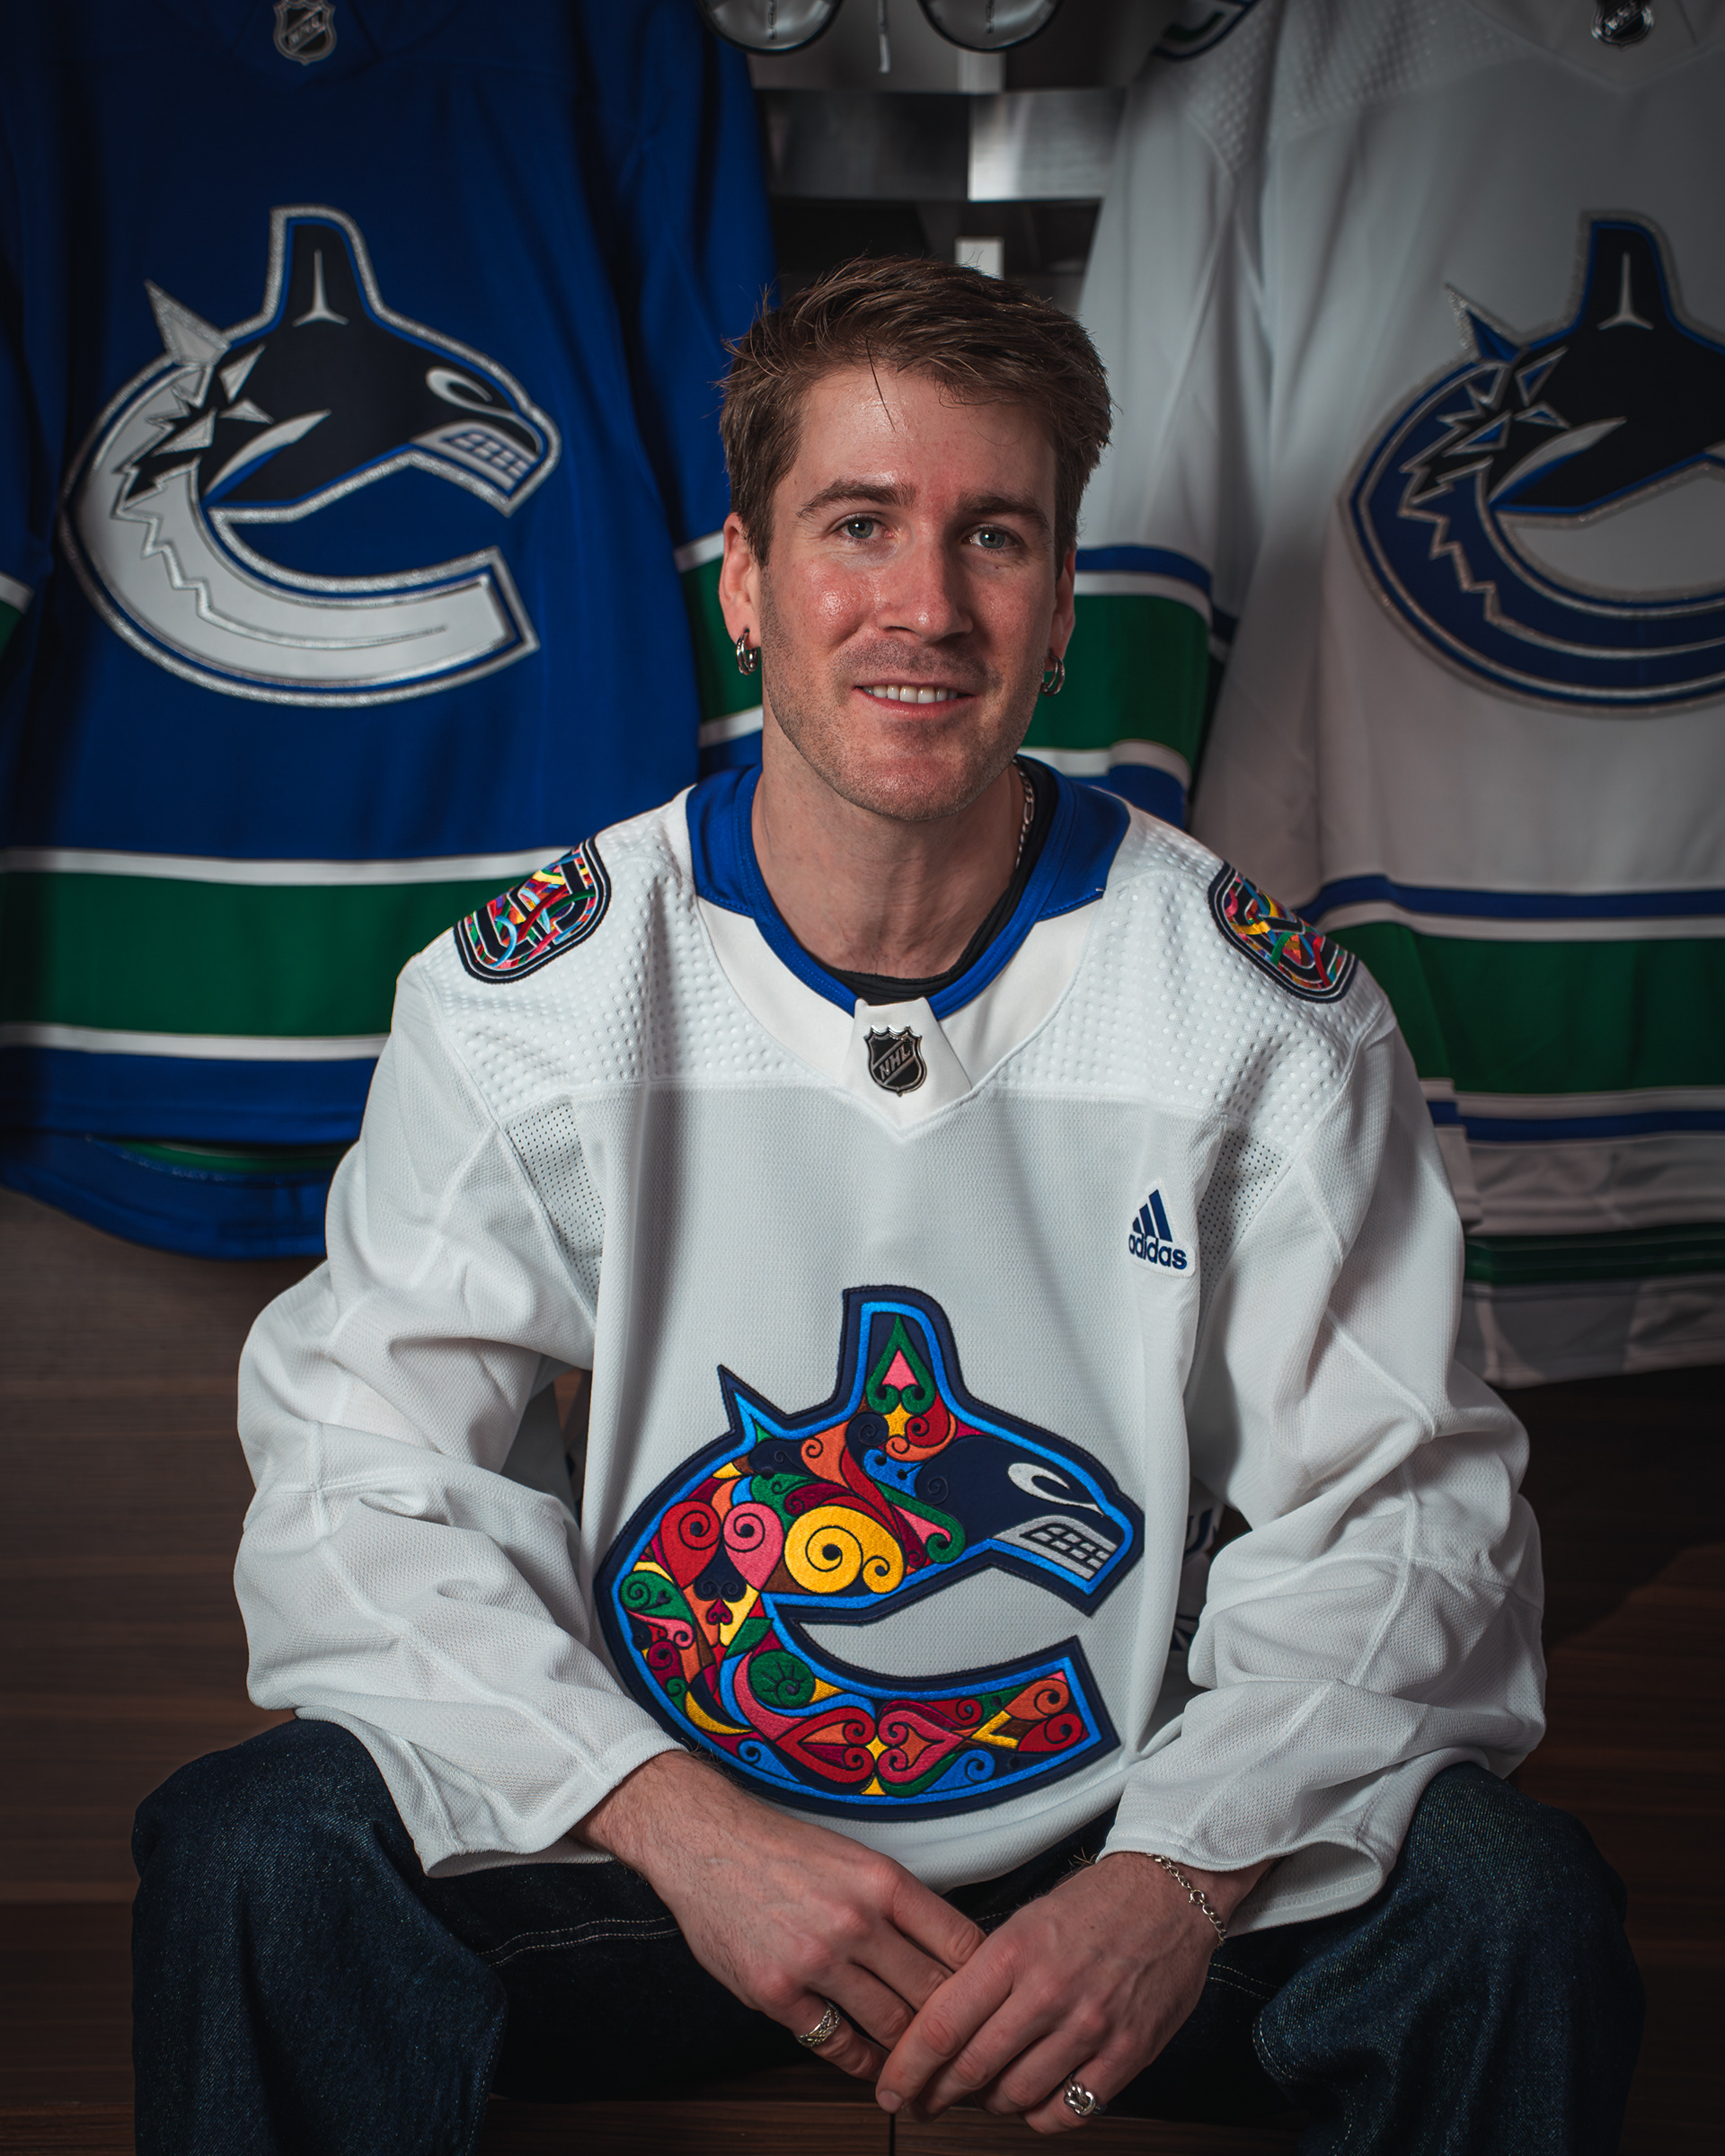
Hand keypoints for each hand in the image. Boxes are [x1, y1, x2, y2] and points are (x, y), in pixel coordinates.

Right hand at [576, 1751, 985, 2080]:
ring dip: (915, 2052)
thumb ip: (899, 1903)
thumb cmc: (783, 1848)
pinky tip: (876, 2064)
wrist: (706, 1843)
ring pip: (892, 2026)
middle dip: (958, 2024)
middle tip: (973, 2047)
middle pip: (933, 1992)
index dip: (984, 1978)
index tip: (995, 1998)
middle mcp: (855, 1921)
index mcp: (882, 1880)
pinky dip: (865, 2062)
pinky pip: (838, 2045)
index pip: (960, 1942)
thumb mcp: (855, 1857)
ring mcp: (815, 1960)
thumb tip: (949, 1949)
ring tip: (931, 2067)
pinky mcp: (777, 1993)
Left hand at [876, 1851, 1271, 2131]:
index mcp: (1013, 1951)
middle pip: (972, 2069)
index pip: (943, 2026)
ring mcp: (1089, 2025)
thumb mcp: (1025, 1921)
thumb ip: (987, 1973)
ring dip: (989, 2104)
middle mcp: (1047, 1991)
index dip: (907, 2068)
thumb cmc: (1094, 1902)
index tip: (891, 2087)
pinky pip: (1068, 2111)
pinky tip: (1032, 2101)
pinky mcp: (1126, 2052)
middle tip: (923, 2102)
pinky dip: (1039, 2116)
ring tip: (981, 2095)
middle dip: (937, 2095)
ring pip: (1016, 2096)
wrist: (1170, 1892)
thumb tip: (946, 2025)